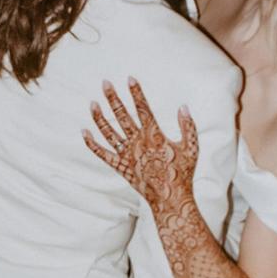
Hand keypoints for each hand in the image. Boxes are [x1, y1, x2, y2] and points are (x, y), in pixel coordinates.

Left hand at [83, 78, 198, 211]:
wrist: (170, 199)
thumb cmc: (183, 174)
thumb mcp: (191, 148)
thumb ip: (188, 126)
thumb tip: (183, 107)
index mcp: (155, 135)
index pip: (143, 108)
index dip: (136, 92)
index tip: (130, 78)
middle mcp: (138, 143)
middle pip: (122, 115)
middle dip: (113, 98)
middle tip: (105, 83)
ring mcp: (127, 155)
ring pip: (109, 132)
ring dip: (99, 117)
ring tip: (92, 103)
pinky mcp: (121, 167)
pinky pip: (103, 154)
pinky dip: (92, 144)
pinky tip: (84, 132)